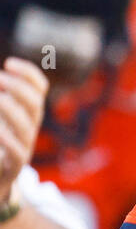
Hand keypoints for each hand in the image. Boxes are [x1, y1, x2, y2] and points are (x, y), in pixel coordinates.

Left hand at [0, 58, 48, 202]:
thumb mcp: (4, 116)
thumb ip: (4, 99)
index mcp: (28, 112)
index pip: (40, 88)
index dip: (29, 74)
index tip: (9, 63)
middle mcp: (31, 127)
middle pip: (36, 104)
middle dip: (19, 88)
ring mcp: (25, 146)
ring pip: (26, 125)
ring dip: (10, 108)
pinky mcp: (15, 165)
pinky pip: (16, 151)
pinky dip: (6, 139)